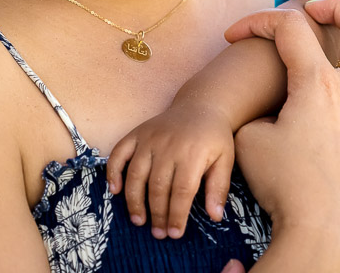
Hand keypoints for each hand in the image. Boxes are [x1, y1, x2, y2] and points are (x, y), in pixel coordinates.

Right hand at [104, 102, 235, 239]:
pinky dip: (113, 172)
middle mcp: (168, 146)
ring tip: (139, 221)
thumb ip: (219, 187)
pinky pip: (119, 153)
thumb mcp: (225, 159)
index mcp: (192, 154)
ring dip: (134, 201)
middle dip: (157, 214)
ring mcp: (150, 138)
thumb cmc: (214, 137)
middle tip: (158, 233)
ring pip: (136, 174)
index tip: (175, 233)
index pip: (182, 191)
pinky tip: (114, 191)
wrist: (200, 106)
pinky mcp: (137, 133)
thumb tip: (215, 217)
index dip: (177, 215)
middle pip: (158, 187)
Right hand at [228, 0, 339, 270]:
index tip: (235, 36)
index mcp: (318, 82)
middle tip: (316, 11)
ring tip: (324, 76)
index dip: (257, 21)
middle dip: (338, 6)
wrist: (328, 235)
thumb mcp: (250, 143)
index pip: (289, 27)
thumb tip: (271, 114)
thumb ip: (259, 113)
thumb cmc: (288, 188)